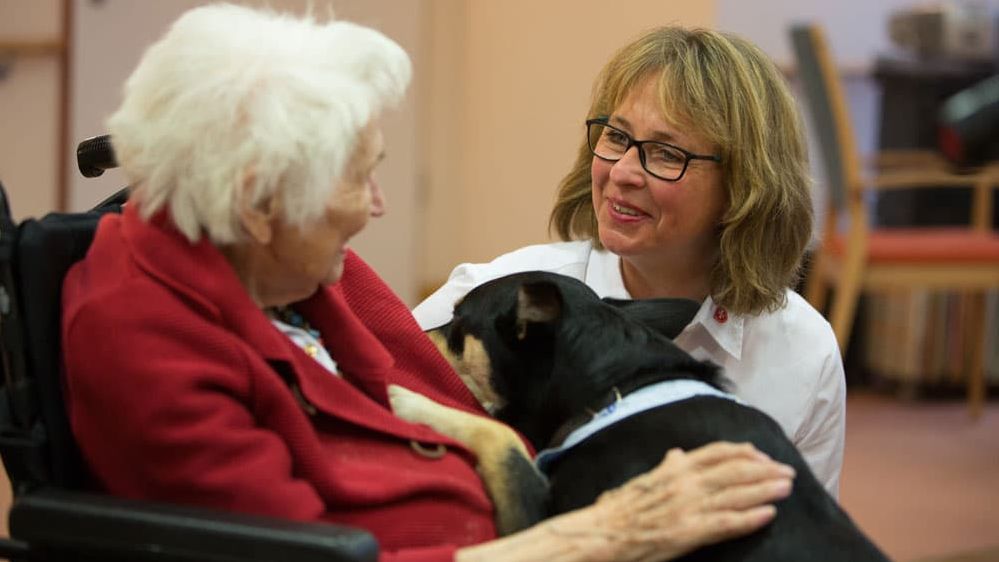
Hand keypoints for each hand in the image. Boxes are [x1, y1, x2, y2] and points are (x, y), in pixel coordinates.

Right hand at [547, 442, 794, 561]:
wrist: (603, 532)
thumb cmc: (619, 509)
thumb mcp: (643, 479)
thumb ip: (666, 466)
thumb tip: (678, 453)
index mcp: (674, 467)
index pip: (717, 452)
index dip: (744, 452)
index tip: (762, 453)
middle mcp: (685, 482)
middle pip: (734, 470)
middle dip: (765, 469)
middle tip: (787, 471)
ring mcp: (689, 506)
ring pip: (736, 493)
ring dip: (765, 489)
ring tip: (787, 487)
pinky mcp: (690, 532)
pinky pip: (727, 523)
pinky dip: (750, 518)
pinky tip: (769, 514)